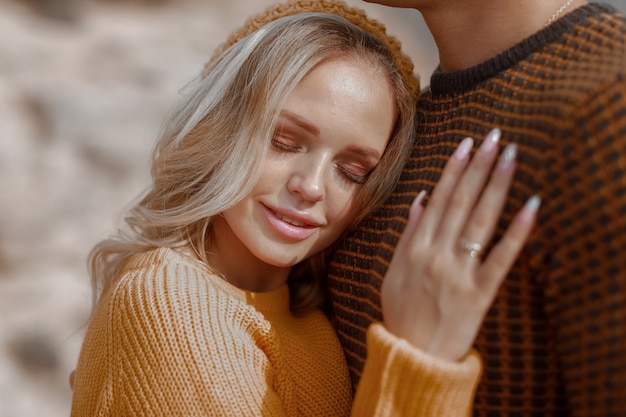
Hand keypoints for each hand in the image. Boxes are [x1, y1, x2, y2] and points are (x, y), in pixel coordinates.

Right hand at [381, 128, 539, 361]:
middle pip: (461, 202)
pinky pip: (501, 258)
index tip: (468, 143)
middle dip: (479, 166)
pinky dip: (517, 232)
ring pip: (480, 221)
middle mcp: (436, 254)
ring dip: (496, 185)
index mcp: (415, 247)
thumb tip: (421, 199)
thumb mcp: (394, 272)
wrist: (411, 355)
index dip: (455, 169)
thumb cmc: (401, 313)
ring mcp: (458, 273)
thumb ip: (408, 234)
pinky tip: (531, 206)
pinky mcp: (479, 293)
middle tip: (496, 137)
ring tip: (510, 157)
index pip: (439, 198)